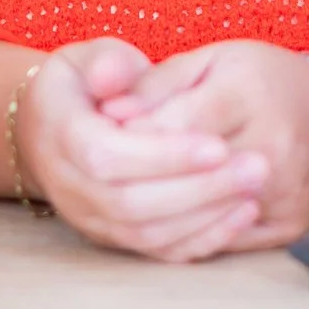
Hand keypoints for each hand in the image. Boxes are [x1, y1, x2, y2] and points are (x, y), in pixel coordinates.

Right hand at [15, 37, 269, 262]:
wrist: (52, 126)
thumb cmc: (82, 83)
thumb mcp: (86, 57)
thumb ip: (106, 61)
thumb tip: (115, 76)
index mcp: (59, 134)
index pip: (107, 156)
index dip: (162, 155)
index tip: (218, 145)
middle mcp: (68, 186)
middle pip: (130, 203)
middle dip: (197, 190)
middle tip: (256, 168)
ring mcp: (89, 218)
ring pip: (146, 234)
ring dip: (205, 217)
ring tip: (255, 189)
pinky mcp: (112, 237)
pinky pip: (157, 251)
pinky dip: (201, 238)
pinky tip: (242, 214)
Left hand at [102, 41, 308, 251]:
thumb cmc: (264, 81)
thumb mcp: (211, 61)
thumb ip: (156, 84)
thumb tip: (108, 113)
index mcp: (248, 91)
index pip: (173, 128)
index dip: (130, 138)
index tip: (98, 138)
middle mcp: (273, 143)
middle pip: (188, 175)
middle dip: (138, 178)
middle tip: (102, 177)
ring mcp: (285, 190)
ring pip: (205, 215)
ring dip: (159, 213)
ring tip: (125, 200)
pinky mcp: (290, 224)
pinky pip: (228, 241)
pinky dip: (191, 234)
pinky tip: (163, 222)